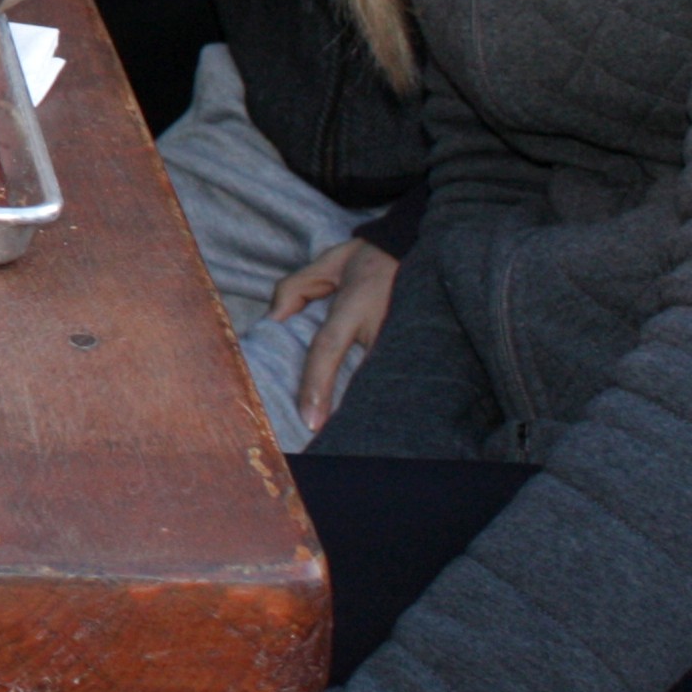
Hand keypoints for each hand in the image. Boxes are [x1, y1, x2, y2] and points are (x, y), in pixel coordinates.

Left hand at [271, 234, 399, 432]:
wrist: (415, 249)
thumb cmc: (367, 260)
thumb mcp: (327, 263)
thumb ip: (295, 289)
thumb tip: (273, 320)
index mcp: (355, 306)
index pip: (329, 348)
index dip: (317, 385)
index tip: (310, 422)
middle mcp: (382, 329)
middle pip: (357, 380)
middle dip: (341, 411)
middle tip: (320, 441)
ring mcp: (403, 340)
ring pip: (379, 383)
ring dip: (363, 409)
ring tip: (346, 442)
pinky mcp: (418, 347)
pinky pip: (392, 377)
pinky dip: (381, 397)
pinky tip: (372, 421)